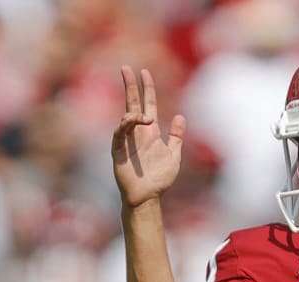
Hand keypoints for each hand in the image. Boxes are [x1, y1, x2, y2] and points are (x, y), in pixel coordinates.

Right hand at [112, 66, 185, 207]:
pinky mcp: (118, 151)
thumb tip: (180, 116)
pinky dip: (124, 125)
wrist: (148, 196)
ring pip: (125, 118)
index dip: (147, 89)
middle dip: (130, 86)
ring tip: (145, 117)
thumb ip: (176, 136)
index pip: (147, 104)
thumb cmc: (160, 178)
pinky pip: (119, 134)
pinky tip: (131, 120)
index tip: (144, 72)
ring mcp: (126, 140)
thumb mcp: (173, 154)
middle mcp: (137, 132)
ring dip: (133, 113)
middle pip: (132, 104)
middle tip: (126, 68)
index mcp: (150, 132)